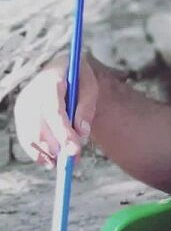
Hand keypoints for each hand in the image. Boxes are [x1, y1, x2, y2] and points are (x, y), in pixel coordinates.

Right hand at [14, 51, 99, 167]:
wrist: (62, 67)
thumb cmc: (79, 78)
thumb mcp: (90, 86)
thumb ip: (87, 107)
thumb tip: (82, 133)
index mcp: (51, 81)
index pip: (54, 111)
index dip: (63, 133)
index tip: (74, 150)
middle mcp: (32, 93)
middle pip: (39, 127)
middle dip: (56, 147)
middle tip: (73, 160)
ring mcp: (23, 104)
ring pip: (30, 136)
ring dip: (47, 153)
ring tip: (65, 163)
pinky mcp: (20, 114)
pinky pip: (26, 138)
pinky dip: (38, 152)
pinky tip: (51, 160)